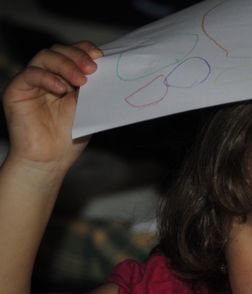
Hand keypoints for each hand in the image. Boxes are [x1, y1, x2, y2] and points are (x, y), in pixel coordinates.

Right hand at [2, 42, 101, 173]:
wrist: (51, 159)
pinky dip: (47, 78)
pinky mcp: (16, 90)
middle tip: (92, 68)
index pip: (73, 53)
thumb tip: (108, 70)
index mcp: (66, 78)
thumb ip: (93, 88)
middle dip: (77, 56)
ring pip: (45, 57)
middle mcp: (48, 76)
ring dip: (65, 65)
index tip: (101, 57)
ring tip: (81, 80)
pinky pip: (30, 74)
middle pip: (59, 50)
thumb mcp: (88, 108)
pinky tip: (61, 89)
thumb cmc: (70, 137)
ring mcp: (32, 82)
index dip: (85, 50)